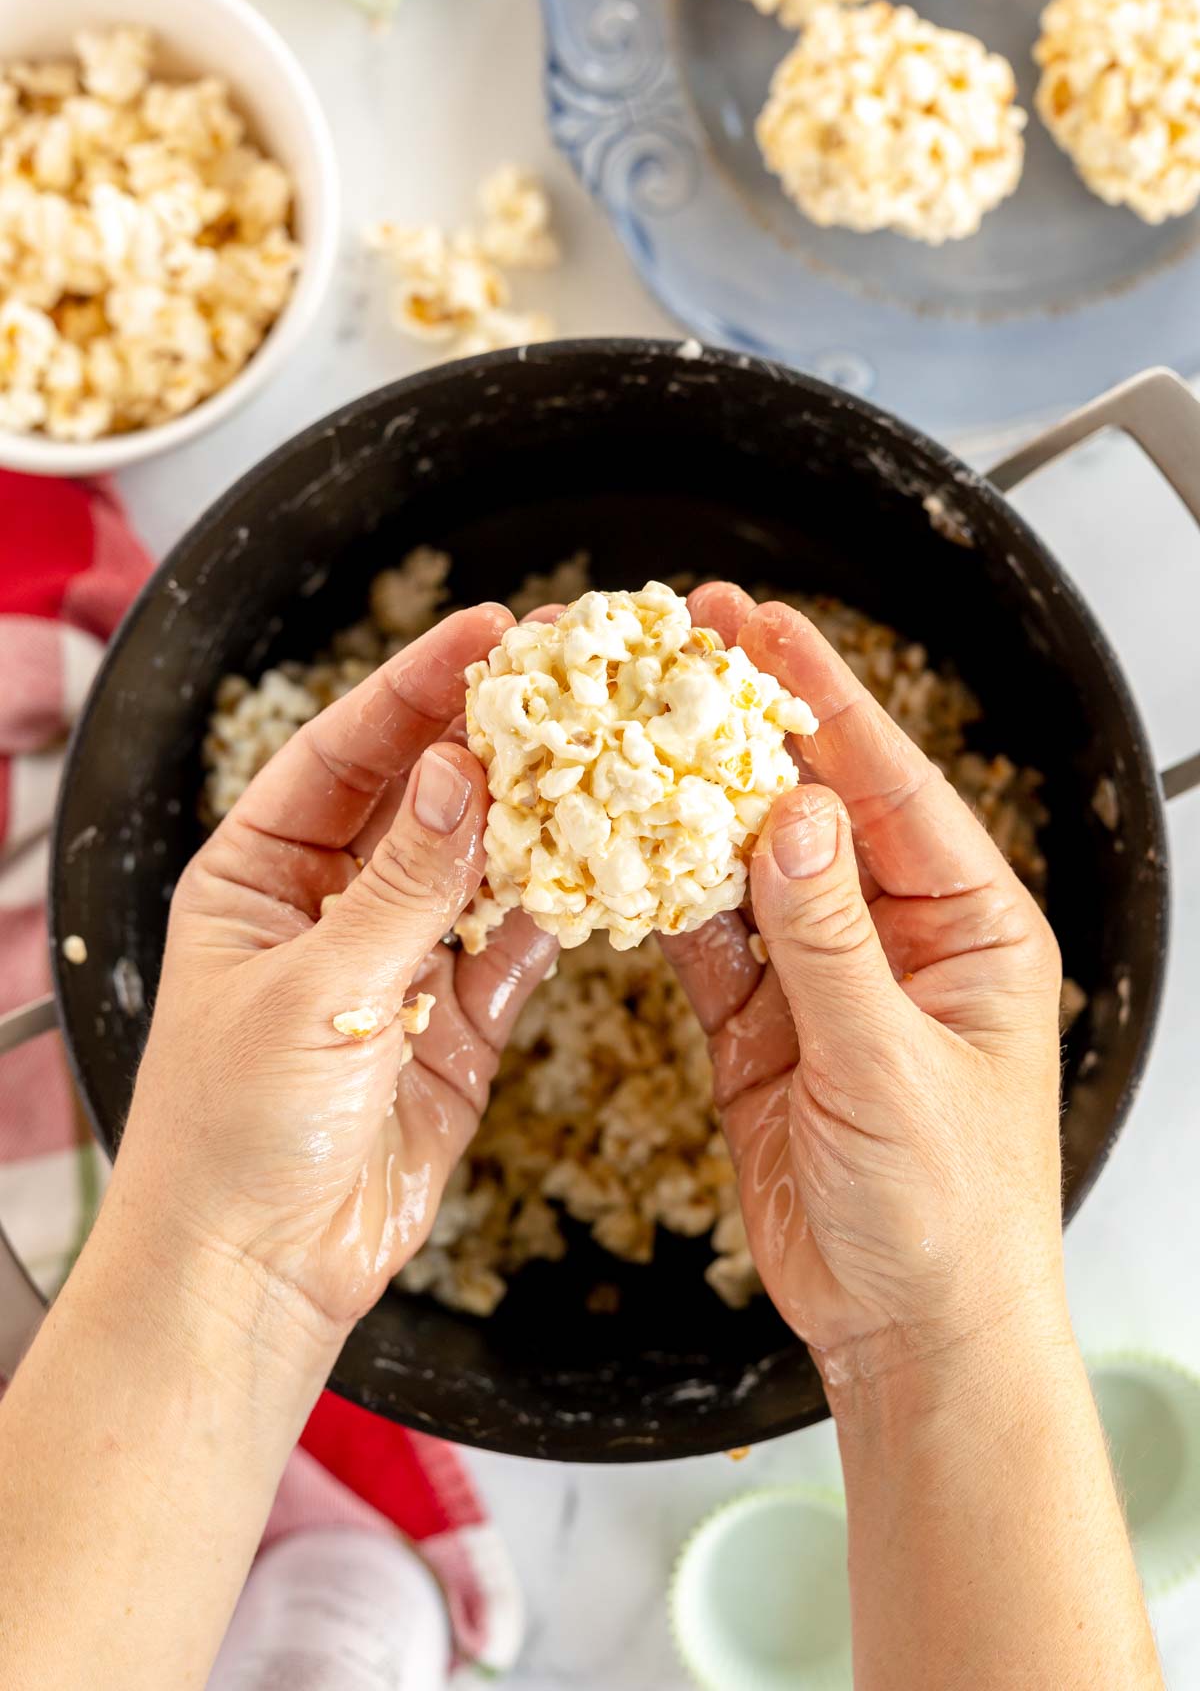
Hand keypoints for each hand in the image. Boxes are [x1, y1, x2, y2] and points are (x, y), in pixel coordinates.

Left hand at [113, 603, 556, 1342]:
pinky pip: (512, 947)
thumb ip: (403, 886)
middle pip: (421, 797)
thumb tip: (461, 773)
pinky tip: (603, 865)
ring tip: (611, 753)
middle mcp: (329, 905)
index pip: (344, 754)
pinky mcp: (455, 1024)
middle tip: (574, 675)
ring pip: (479, 866)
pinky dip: (555, 910)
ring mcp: (398, 962)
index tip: (491, 635)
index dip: (415, 688)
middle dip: (494, 738)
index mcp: (258, 876)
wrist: (258, 1276)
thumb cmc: (235, 1131)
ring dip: (539, 817)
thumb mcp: (316, 991)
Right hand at [664, 583, 1064, 1374]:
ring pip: (748, 865)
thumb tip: (798, 815)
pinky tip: (619, 847)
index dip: (824, 701)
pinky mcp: (763, 1025)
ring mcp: (824, 977)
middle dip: (745, 727)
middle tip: (677, 643)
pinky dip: (663, 899)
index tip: (762, 626)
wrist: (909, 1330)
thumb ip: (832, 942)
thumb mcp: (890, 1067)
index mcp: (966, 926)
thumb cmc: (946, 1213)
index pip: (892, 784)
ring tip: (625, 727)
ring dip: (690, 805)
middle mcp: (895, 934)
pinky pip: (709, 941)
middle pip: (812, 804)